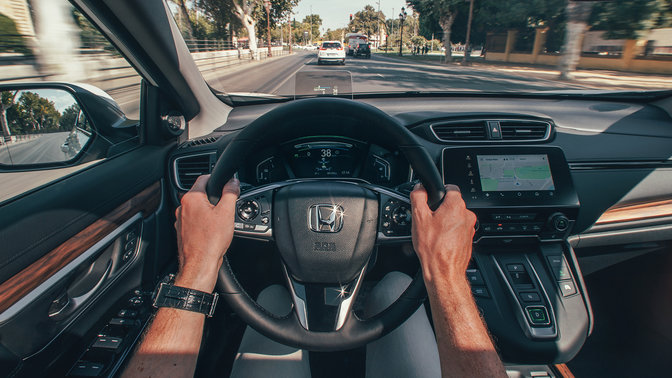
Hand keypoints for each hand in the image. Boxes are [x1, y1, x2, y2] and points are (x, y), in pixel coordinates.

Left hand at [174, 175, 239, 292]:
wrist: (200, 264)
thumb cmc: (210, 241)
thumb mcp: (226, 213)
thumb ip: (230, 193)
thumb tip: (233, 182)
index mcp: (191, 199)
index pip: (204, 178)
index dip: (217, 178)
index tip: (226, 183)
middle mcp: (182, 208)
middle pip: (201, 194)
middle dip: (214, 197)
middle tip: (226, 206)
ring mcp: (181, 221)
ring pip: (198, 209)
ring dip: (209, 211)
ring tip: (221, 221)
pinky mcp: (183, 232)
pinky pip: (195, 221)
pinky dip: (204, 223)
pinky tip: (213, 231)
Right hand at [410, 184, 476, 284]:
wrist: (444, 272)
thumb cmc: (433, 247)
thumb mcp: (419, 218)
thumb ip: (418, 197)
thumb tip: (420, 188)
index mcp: (456, 205)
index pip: (450, 188)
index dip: (438, 192)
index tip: (431, 201)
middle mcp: (467, 214)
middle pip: (452, 204)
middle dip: (440, 210)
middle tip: (428, 221)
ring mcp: (469, 228)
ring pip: (455, 218)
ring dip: (445, 222)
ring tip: (434, 234)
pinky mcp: (468, 239)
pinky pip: (458, 230)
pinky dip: (450, 233)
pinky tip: (440, 242)